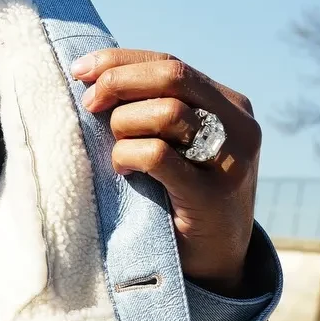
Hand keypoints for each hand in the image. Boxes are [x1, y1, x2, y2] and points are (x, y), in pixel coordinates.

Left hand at [70, 49, 260, 293]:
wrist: (216, 258)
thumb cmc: (182, 193)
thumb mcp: (181, 141)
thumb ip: (156, 107)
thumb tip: (95, 74)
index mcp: (230, 103)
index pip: (170, 64)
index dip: (120, 62)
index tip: (80, 70)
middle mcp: (239, 125)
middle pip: (172, 76)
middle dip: (118, 83)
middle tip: (90, 105)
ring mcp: (231, 160)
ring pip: (167, 112)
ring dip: (124, 126)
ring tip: (118, 150)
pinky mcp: (213, 194)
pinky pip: (158, 155)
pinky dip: (128, 156)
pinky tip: (124, 170)